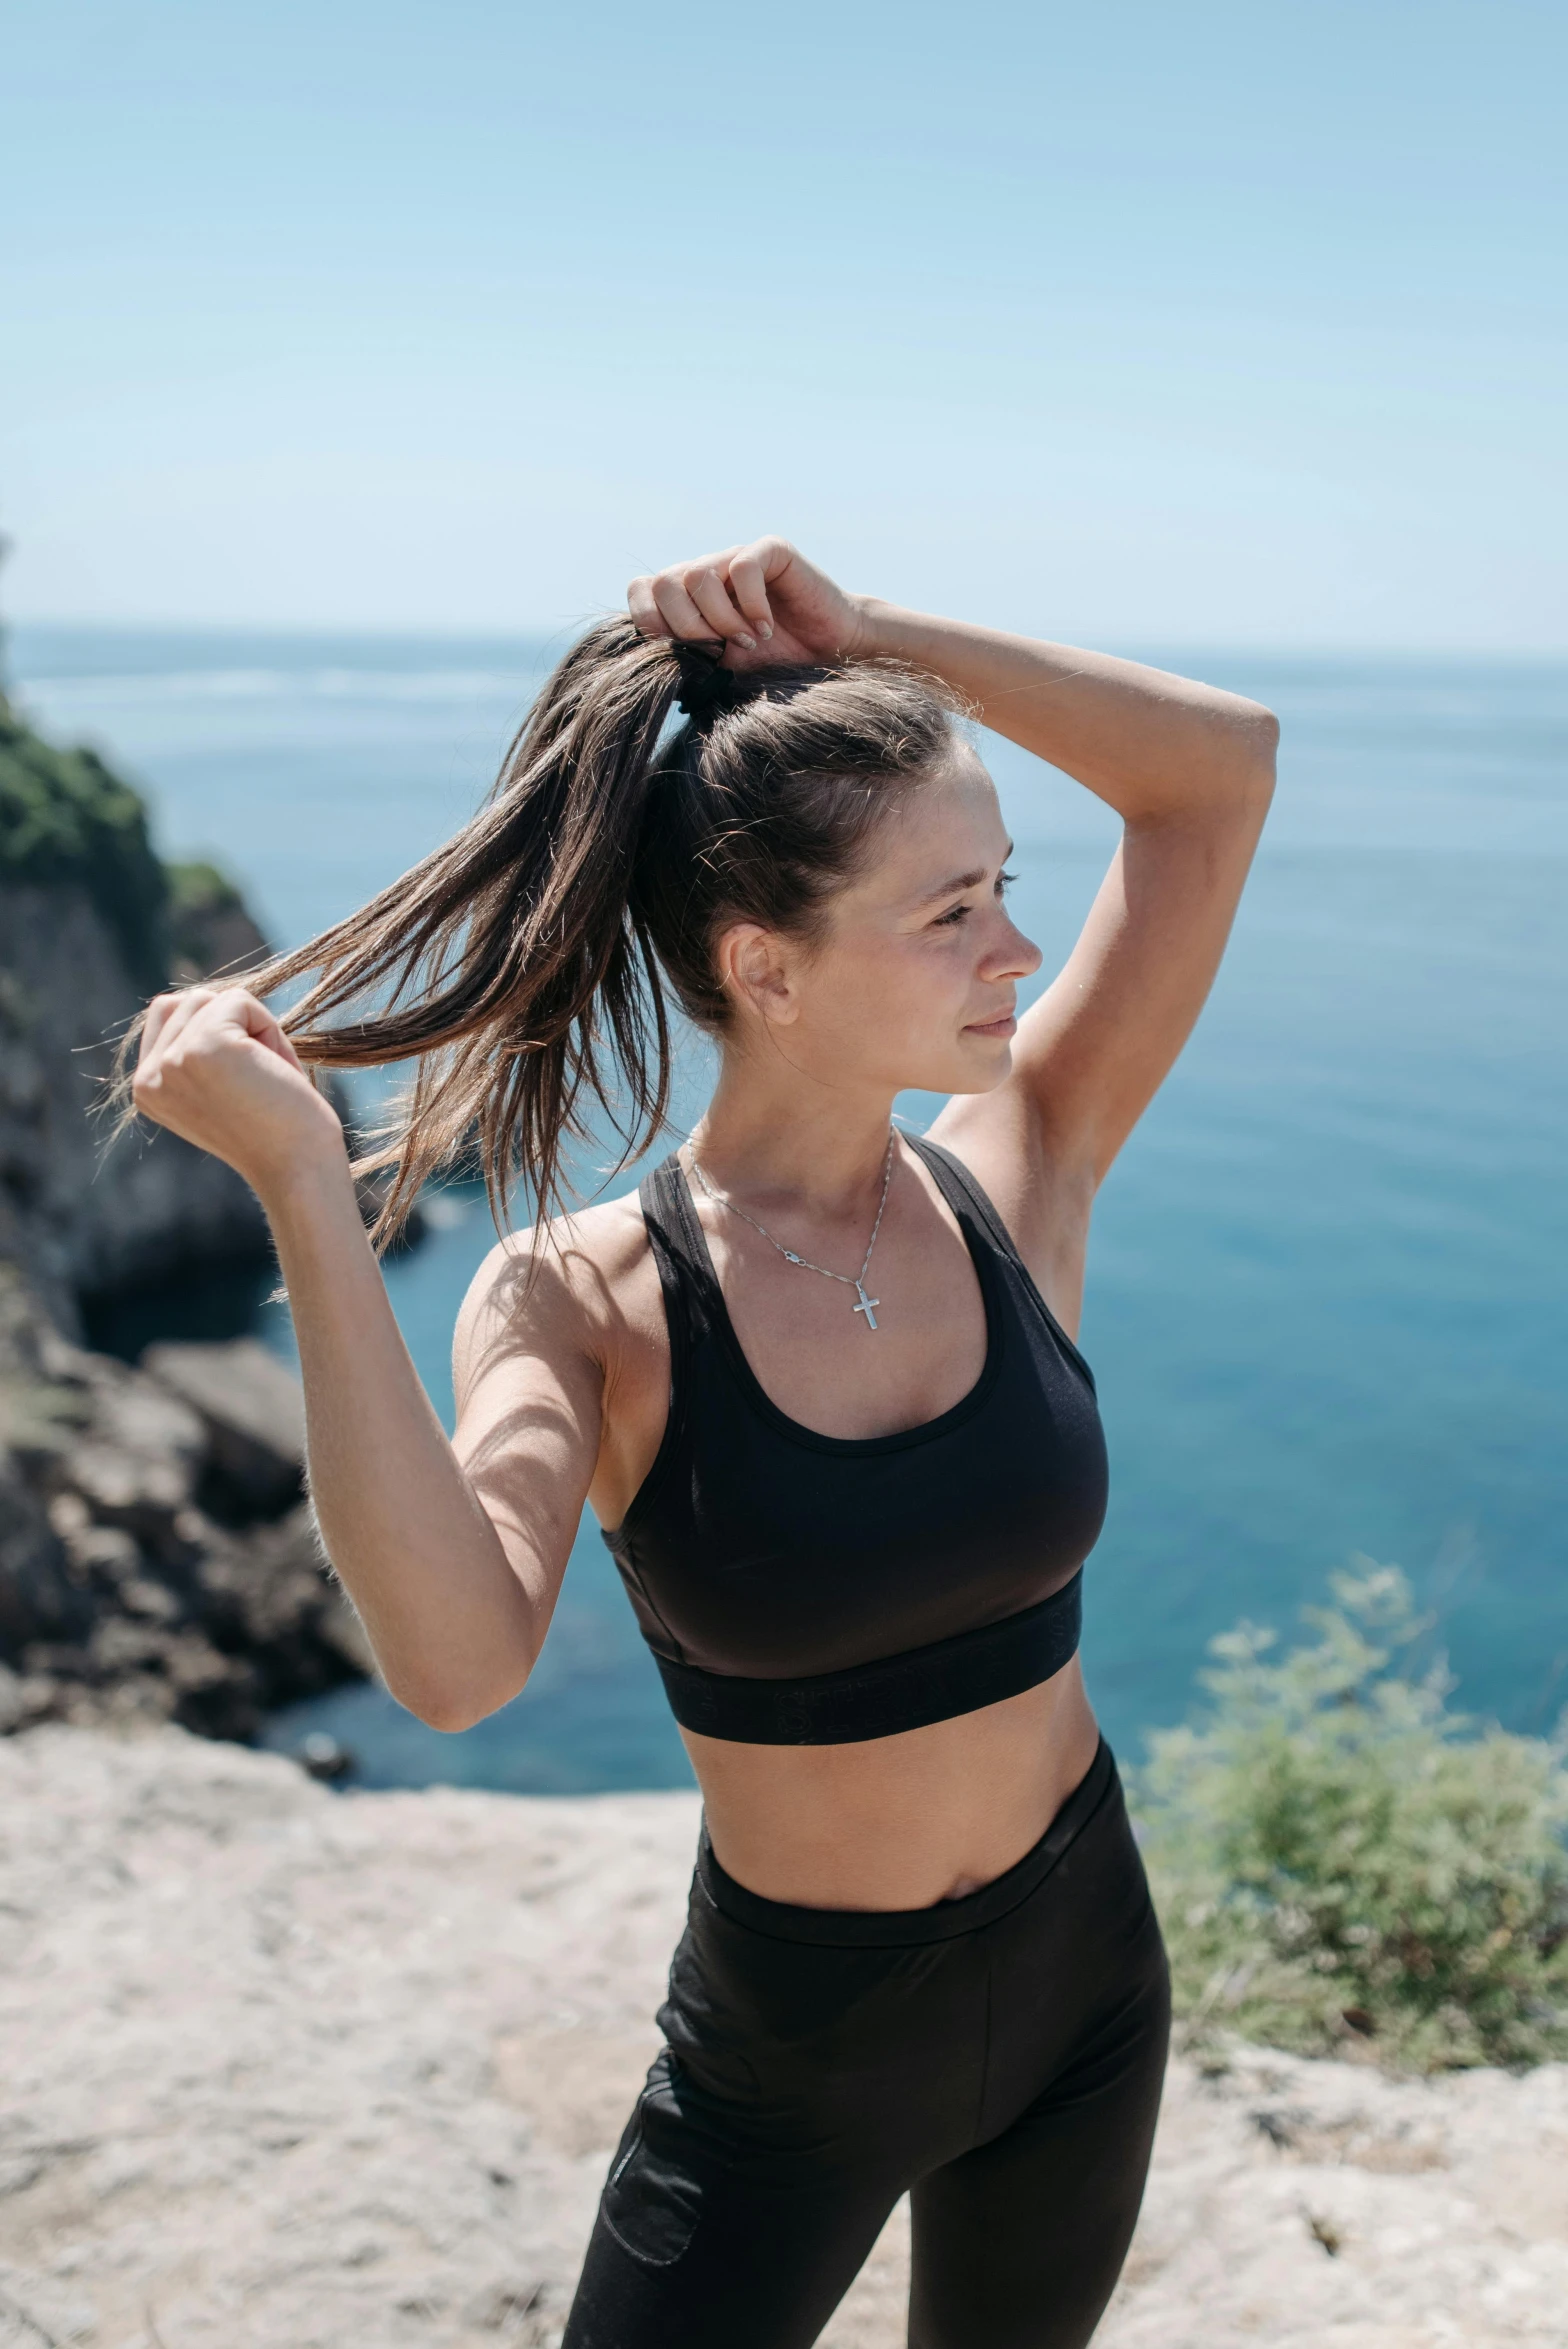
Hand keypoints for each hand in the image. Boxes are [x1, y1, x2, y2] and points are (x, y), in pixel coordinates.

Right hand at [130, 986, 346, 1204]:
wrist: (299, 1168)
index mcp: (147, 1087)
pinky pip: (240, 1001)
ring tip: (265, 1077)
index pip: (166, 1012)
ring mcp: (171, 1061)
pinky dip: (270, 1029)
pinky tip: (273, 1073)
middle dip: (236, 1027)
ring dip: (255, 1029)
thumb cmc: (277, 1127)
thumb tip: (200, 997)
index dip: (218, 1029)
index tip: (241, 1083)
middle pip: (191, 1000)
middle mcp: (149, 1076)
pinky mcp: (203, 1047)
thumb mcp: (219, 1086)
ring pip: (216, 998)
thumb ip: (196, 1049)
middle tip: (259, 1080)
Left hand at [626, 537, 870, 671]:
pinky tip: (766, 626)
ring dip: (720, 620)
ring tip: (747, 640)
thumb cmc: (774, 662)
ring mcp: (737, 556)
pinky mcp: (772, 551)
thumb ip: (685, 659)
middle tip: (717, 650)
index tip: (681, 652)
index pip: (641, 590)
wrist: (829, 653)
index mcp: (687, 595)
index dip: (650, 622)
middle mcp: (708, 569)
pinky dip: (751, 606)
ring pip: (697, 576)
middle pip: (663, 583)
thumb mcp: (719, 667)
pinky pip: (743, 568)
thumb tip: (645, 669)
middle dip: (685, 627)